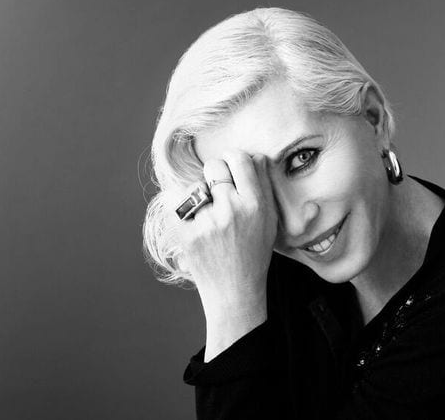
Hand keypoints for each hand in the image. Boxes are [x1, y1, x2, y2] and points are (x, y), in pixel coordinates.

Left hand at [178, 149, 277, 315]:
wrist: (233, 290)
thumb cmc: (253, 252)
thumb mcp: (269, 219)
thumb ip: (263, 185)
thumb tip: (253, 155)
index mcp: (256, 205)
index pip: (239, 159)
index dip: (233, 158)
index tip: (231, 165)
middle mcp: (232, 211)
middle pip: (214, 166)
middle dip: (215, 174)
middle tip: (218, 191)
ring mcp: (206, 223)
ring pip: (194, 185)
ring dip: (199, 195)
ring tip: (208, 215)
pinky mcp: (185, 234)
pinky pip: (175, 203)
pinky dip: (181, 208)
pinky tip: (193, 221)